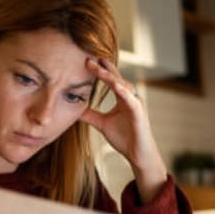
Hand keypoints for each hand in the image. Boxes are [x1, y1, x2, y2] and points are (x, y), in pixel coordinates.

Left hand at [80, 58, 166, 202]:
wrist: (137, 154)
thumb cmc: (124, 138)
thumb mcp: (102, 124)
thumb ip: (90, 115)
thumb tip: (75, 109)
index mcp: (122, 98)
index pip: (111, 79)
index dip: (100, 69)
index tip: (87, 60)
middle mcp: (130, 97)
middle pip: (116, 78)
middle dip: (103, 68)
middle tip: (89, 58)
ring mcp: (136, 103)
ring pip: (123, 85)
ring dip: (111, 76)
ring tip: (98, 68)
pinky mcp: (139, 112)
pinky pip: (131, 99)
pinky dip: (123, 91)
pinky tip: (115, 85)